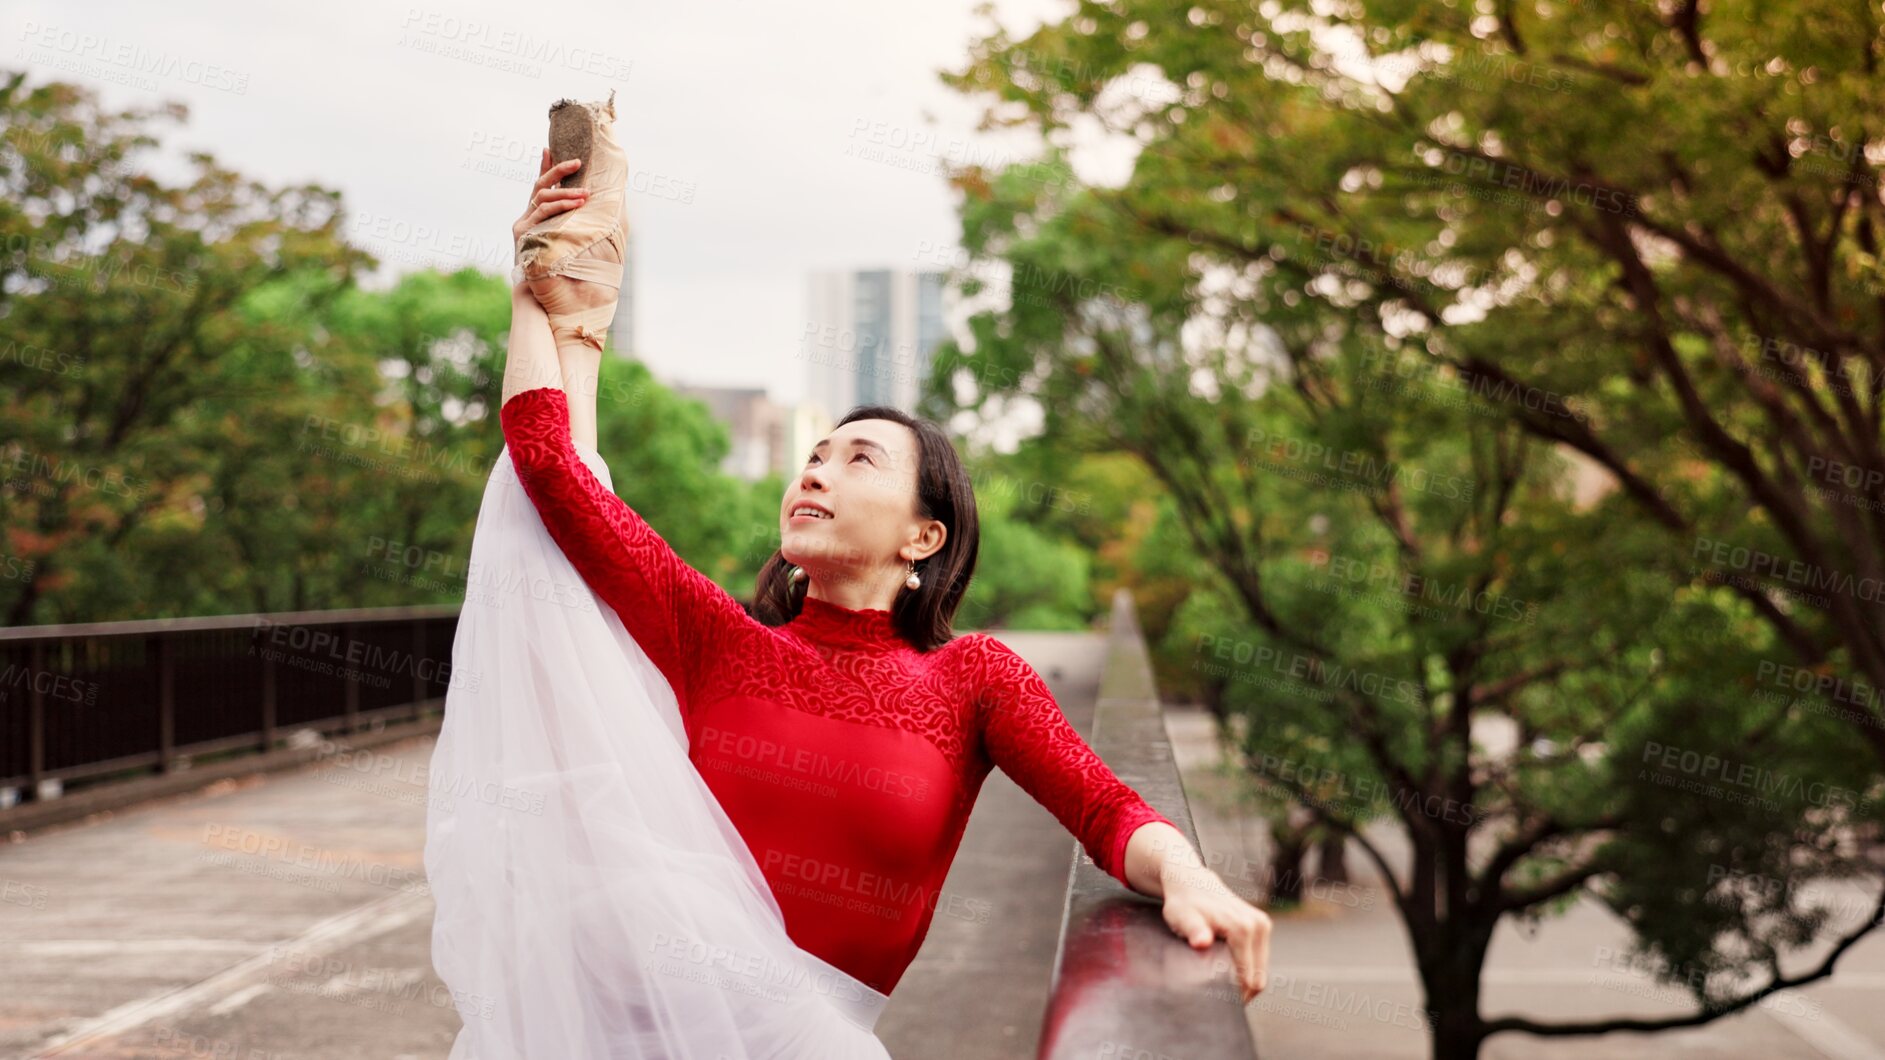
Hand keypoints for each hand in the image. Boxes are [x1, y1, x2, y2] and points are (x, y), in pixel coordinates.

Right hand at [511, 149, 586, 267]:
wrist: (538, 297)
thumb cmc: (557, 273)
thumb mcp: (566, 244)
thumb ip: (572, 227)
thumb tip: (593, 213)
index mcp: (535, 219)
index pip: (539, 188)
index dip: (544, 167)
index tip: (548, 149)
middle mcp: (525, 219)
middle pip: (539, 187)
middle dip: (558, 172)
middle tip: (577, 162)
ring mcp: (522, 226)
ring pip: (543, 199)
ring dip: (566, 194)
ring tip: (586, 195)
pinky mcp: (522, 234)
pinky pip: (543, 215)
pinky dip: (559, 208)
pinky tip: (574, 206)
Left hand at [1159, 861, 1271, 1002]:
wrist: (1191, 881)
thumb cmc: (1183, 903)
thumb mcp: (1182, 918)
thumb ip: (1193, 931)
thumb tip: (1202, 942)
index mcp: (1243, 928)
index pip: (1248, 978)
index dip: (1234, 995)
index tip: (1216, 1000)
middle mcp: (1258, 925)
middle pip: (1258, 977)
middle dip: (1241, 991)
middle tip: (1217, 994)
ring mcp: (1263, 924)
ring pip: (1261, 970)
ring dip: (1245, 981)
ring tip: (1220, 981)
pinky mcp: (1262, 925)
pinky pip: (1259, 959)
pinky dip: (1247, 969)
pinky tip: (1228, 970)